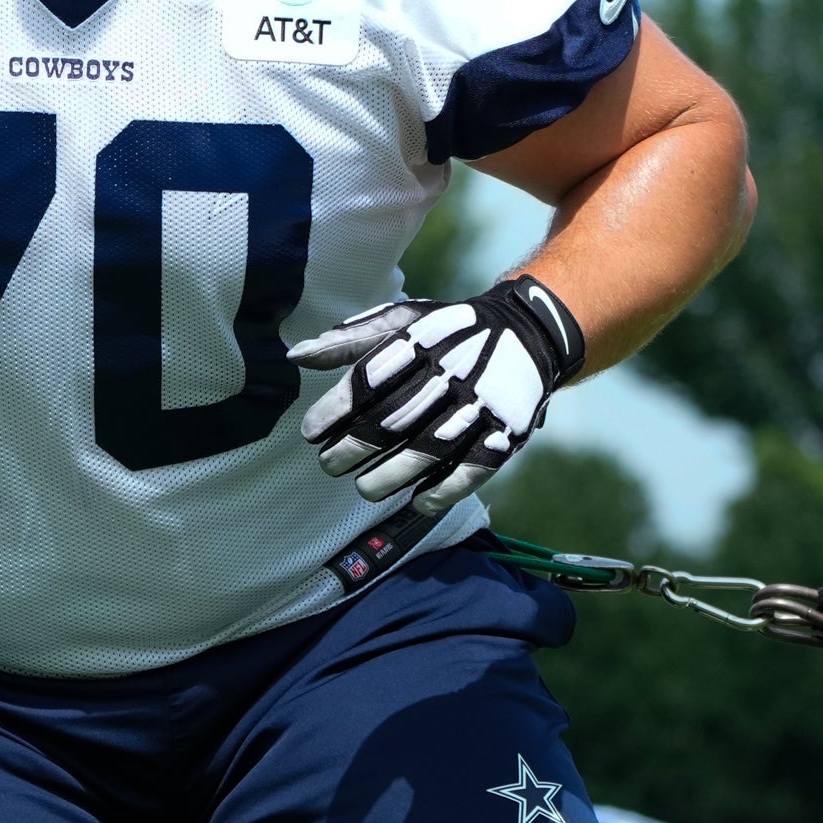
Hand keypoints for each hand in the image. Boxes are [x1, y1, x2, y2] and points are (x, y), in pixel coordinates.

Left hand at [291, 274, 584, 515]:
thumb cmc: (448, 332)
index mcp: (422, 340)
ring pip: (430, 449)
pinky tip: (418, 502)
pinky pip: (473, 469)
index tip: (311, 433)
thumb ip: (350, 339)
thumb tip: (294, 357)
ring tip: (364, 489)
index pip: (370, 378)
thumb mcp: (403, 321)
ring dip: (392, 476)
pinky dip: (444, 490)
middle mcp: (452, 371)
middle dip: (354, 448)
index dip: (336, 409)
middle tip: (329, 465)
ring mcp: (482, 404)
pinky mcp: (508, 432)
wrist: (528, 333)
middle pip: (394, 418)